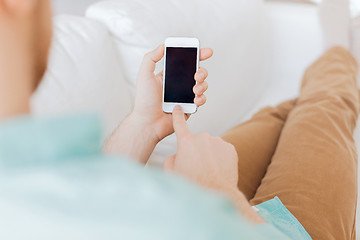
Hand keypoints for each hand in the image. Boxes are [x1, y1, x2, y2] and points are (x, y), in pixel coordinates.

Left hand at [132, 45, 212, 141]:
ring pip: (202, 85)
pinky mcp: (189, 107)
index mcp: (170, 76)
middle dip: (202, 71)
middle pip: (198, 72)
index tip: (206, 52)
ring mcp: (185, 96)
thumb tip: (163, 46)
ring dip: (203, 85)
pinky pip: (201, 100)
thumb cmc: (144, 101)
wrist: (148, 123)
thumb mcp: (144, 75)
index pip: (186, 62)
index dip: (197, 55)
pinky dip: (202, 98)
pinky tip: (196, 98)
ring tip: (195, 89)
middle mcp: (179, 85)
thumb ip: (151, 58)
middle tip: (197, 75)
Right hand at [164, 106, 263, 223]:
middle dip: (196, 151)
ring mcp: (218, 142)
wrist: (216, 193)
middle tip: (197, 168)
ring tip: (209, 171)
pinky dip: (220, 158)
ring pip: (211, 146)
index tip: (178, 108)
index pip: (179, 124)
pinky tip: (218, 170)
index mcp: (186, 142)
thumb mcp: (172, 172)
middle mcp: (202, 137)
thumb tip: (178, 153)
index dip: (178, 116)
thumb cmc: (192, 184)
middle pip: (197, 142)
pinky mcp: (230, 148)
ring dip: (209, 155)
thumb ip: (171, 158)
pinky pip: (222, 150)